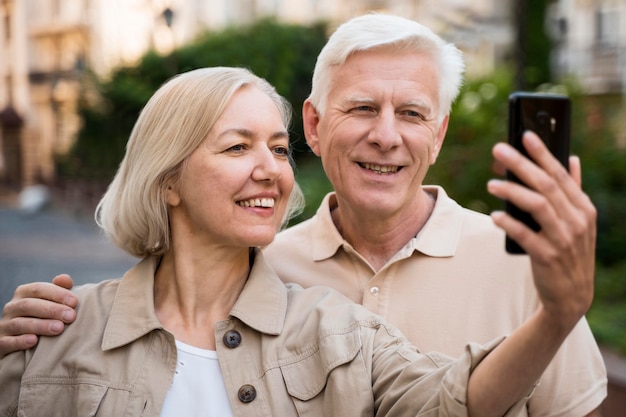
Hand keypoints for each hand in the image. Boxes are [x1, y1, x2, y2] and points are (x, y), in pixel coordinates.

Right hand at [0, 274, 76, 357]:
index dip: (57, 294)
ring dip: (40, 325)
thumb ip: (58, 289)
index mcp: (23, 293)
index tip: (74, 302)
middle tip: (71, 316)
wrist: (19, 340)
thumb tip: (65, 279)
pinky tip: (34, 341)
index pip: (39, 288)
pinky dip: (20, 341)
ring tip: (59, 328)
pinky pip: (6, 342)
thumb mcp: (49, 301)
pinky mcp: (0, 343)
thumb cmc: (42, 316)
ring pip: (19, 324)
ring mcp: (4, 325)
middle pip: (29, 305)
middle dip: (52, 310)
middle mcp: (11, 307)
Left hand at [488, 131, 595, 326]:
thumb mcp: (579, 220)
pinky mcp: (547, 257)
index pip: (560, 174)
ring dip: (512, 192)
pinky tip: (495, 216)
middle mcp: (576, 220)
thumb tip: (571, 158)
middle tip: (499, 150)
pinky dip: (509, 223)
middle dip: (521, 164)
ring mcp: (563, 239)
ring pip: (537, 206)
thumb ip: (573, 189)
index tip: (525, 135)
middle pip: (545, 185)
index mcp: (583, 208)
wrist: (572, 296)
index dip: (542, 153)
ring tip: (491, 184)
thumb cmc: (570, 251)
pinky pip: (525, 235)